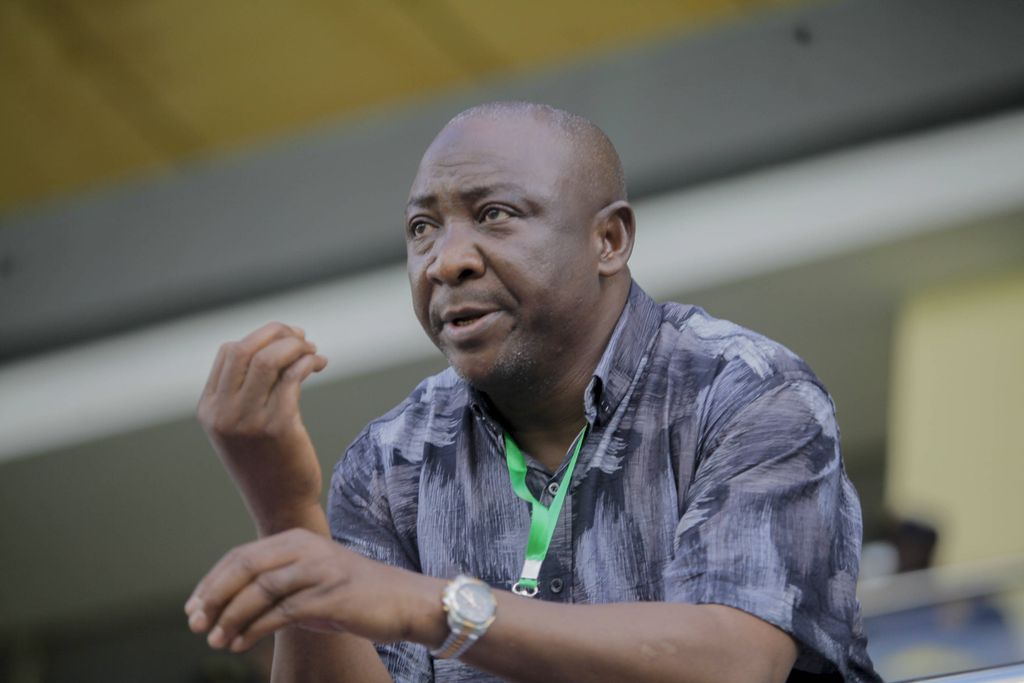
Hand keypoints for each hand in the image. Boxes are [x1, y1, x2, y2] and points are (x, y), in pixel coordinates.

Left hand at [185, 529, 443, 652]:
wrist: (405, 601)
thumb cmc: (353, 596)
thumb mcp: (311, 579)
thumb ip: (276, 582)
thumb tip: (228, 605)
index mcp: (296, 540)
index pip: (240, 557)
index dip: (211, 582)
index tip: (192, 608)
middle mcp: (305, 548)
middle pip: (244, 567)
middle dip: (213, 597)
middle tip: (195, 624)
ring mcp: (318, 569)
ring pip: (259, 590)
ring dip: (231, 618)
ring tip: (216, 641)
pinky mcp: (330, 595)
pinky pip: (281, 611)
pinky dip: (254, 629)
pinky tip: (241, 643)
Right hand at [197, 322, 328, 533]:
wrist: (279, 504)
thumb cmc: (267, 460)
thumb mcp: (242, 424)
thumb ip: (247, 389)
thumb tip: (276, 344)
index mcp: (209, 408)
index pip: (229, 352)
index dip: (260, 337)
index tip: (286, 338)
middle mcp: (224, 412)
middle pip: (246, 349)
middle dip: (278, 333)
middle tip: (302, 337)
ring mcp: (249, 419)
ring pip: (270, 359)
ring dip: (297, 346)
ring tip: (313, 352)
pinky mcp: (278, 426)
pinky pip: (293, 377)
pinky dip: (309, 362)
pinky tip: (319, 364)